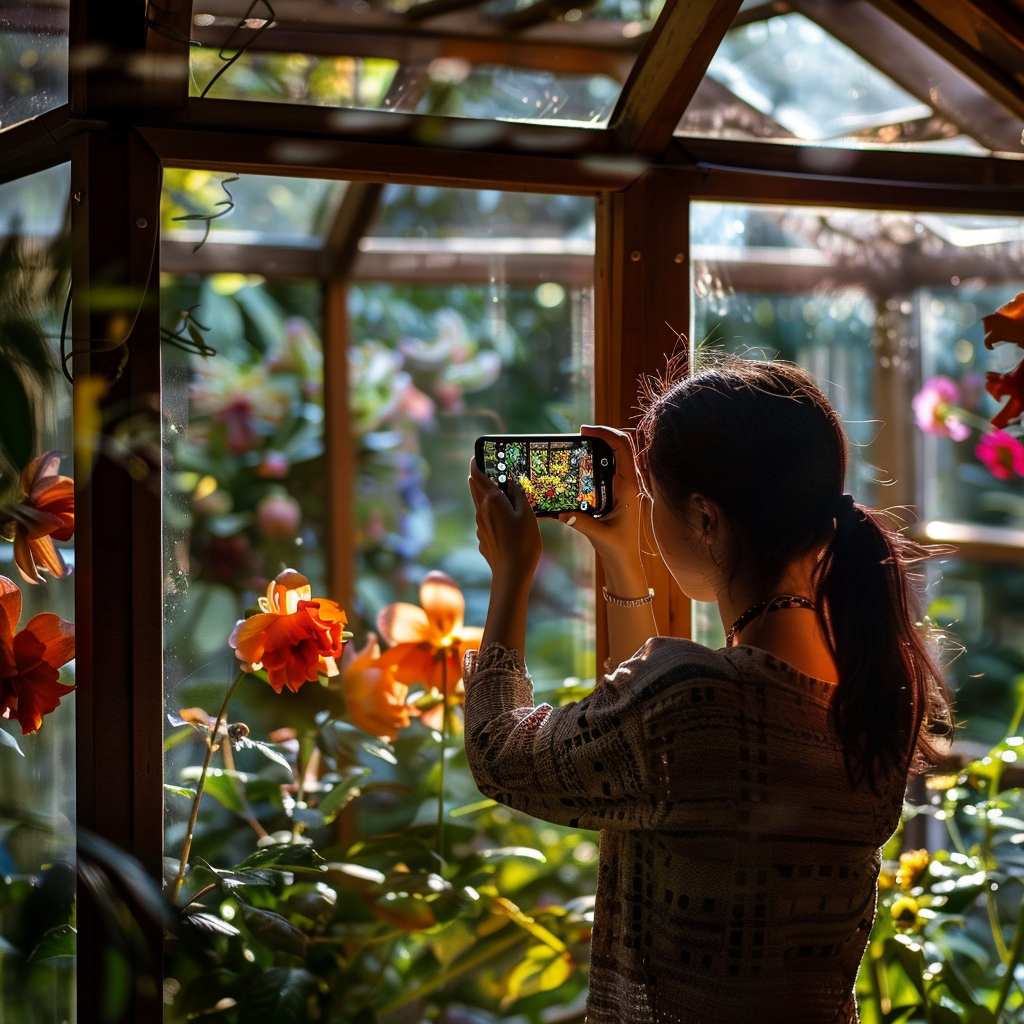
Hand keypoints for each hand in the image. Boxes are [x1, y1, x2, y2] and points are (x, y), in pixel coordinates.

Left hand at [468, 459, 541, 580]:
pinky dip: (490, 514)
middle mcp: (482, 511)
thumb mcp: (527, 514)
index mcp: (492, 501)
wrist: (511, 573)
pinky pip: (485, 521)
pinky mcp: (483, 538)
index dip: (476, 465)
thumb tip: (512, 482)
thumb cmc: (523, 542)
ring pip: (480, 505)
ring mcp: (480, 526)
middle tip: (483, 470)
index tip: (475, 457)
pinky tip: (502, 519)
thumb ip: (518, 495)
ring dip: (484, 496)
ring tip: (494, 491)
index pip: (479, 477)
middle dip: (478, 479)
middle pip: (475, 489)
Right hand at [557, 425, 645, 568]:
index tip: (585, 430)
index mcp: (628, 487)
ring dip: (602, 443)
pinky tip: (584, 460)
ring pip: (618, 453)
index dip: (606, 432)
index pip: (622, 448)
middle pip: (622, 444)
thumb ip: (580, 522)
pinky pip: (612, 465)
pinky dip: (600, 456)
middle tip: (581, 433)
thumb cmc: (617, 548)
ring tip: (581, 442)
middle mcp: (630, 482)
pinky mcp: (619, 490)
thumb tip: (559, 512)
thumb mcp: (599, 535)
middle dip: (603, 433)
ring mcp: (625, 485)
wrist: (626, 561)